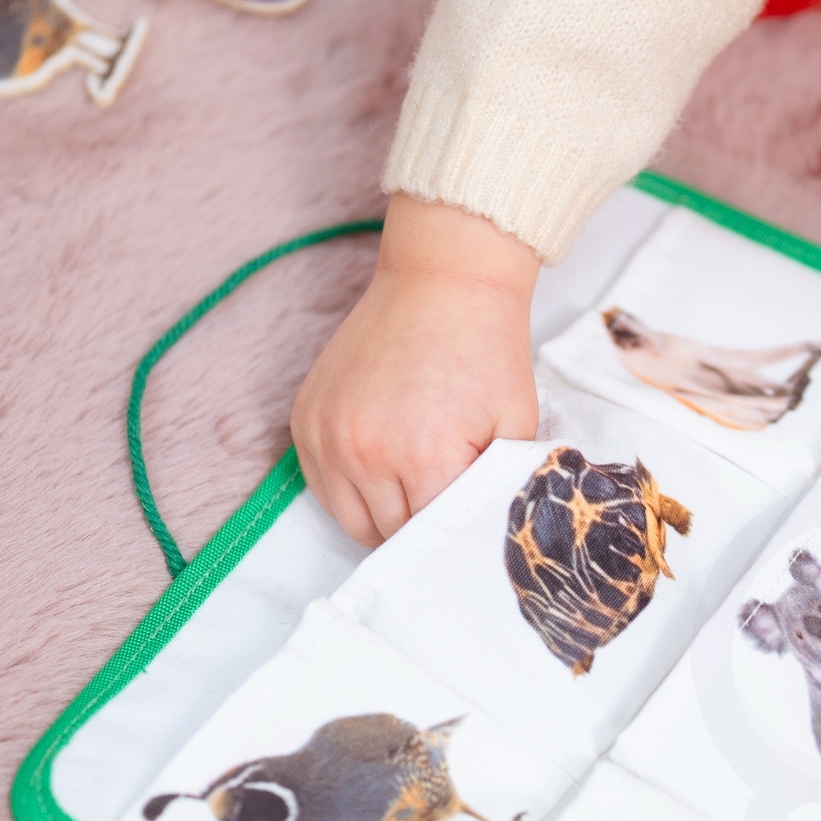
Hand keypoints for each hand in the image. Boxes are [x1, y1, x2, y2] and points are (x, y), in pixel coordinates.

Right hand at [290, 193, 539, 545]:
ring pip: (351, 521)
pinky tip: (383, 462)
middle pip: (390, 535)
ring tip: (414, 481)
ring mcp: (327, 435)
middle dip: (420, 525)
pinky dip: (351, 488)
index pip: (433, 536)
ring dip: (382, 513)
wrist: (443, 283)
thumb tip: (481, 536)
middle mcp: (364, 452)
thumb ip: (495, 490)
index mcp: (423, 456)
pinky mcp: (305, 419)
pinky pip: (323, 487)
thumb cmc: (486, 352)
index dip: (455, 532)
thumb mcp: (515, 428)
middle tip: (444, 493)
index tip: (468, 519)